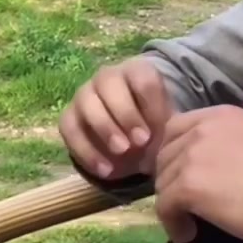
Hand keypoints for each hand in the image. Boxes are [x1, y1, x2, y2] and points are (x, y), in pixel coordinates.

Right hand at [59, 59, 173, 182]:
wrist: (131, 142)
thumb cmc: (152, 128)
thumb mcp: (166, 127)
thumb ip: (169, 129)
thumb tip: (173, 142)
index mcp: (136, 72)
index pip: (143, 79)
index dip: (151, 105)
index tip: (159, 130)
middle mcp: (107, 77)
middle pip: (110, 84)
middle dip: (126, 114)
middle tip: (141, 142)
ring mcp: (84, 95)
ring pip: (87, 103)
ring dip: (105, 128)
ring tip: (122, 153)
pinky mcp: (68, 117)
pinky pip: (70, 129)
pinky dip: (86, 151)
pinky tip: (106, 170)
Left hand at [154, 106, 242, 242]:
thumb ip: (222, 144)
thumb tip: (199, 165)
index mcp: (220, 115)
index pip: (175, 128)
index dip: (172, 153)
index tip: (178, 173)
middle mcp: (202, 129)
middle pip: (165, 154)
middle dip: (170, 180)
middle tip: (182, 202)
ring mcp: (191, 156)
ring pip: (163, 182)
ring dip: (173, 205)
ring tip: (189, 223)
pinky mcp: (186, 185)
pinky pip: (165, 206)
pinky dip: (173, 223)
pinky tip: (187, 234)